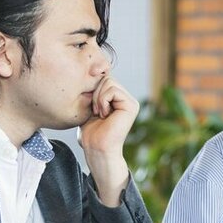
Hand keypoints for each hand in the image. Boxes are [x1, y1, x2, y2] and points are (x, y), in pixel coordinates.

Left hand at [78, 76, 139, 205]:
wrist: (96, 149)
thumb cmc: (91, 133)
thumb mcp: (90, 107)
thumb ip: (95, 92)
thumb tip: (94, 73)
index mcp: (119, 100)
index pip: (104, 79)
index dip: (93, 90)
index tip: (92, 109)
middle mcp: (127, 99)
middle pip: (107, 78)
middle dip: (95, 93)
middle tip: (96, 112)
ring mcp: (131, 102)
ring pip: (109, 81)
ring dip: (98, 98)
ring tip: (100, 113)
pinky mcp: (131, 106)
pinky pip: (112, 90)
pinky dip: (102, 101)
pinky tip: (104, 115)